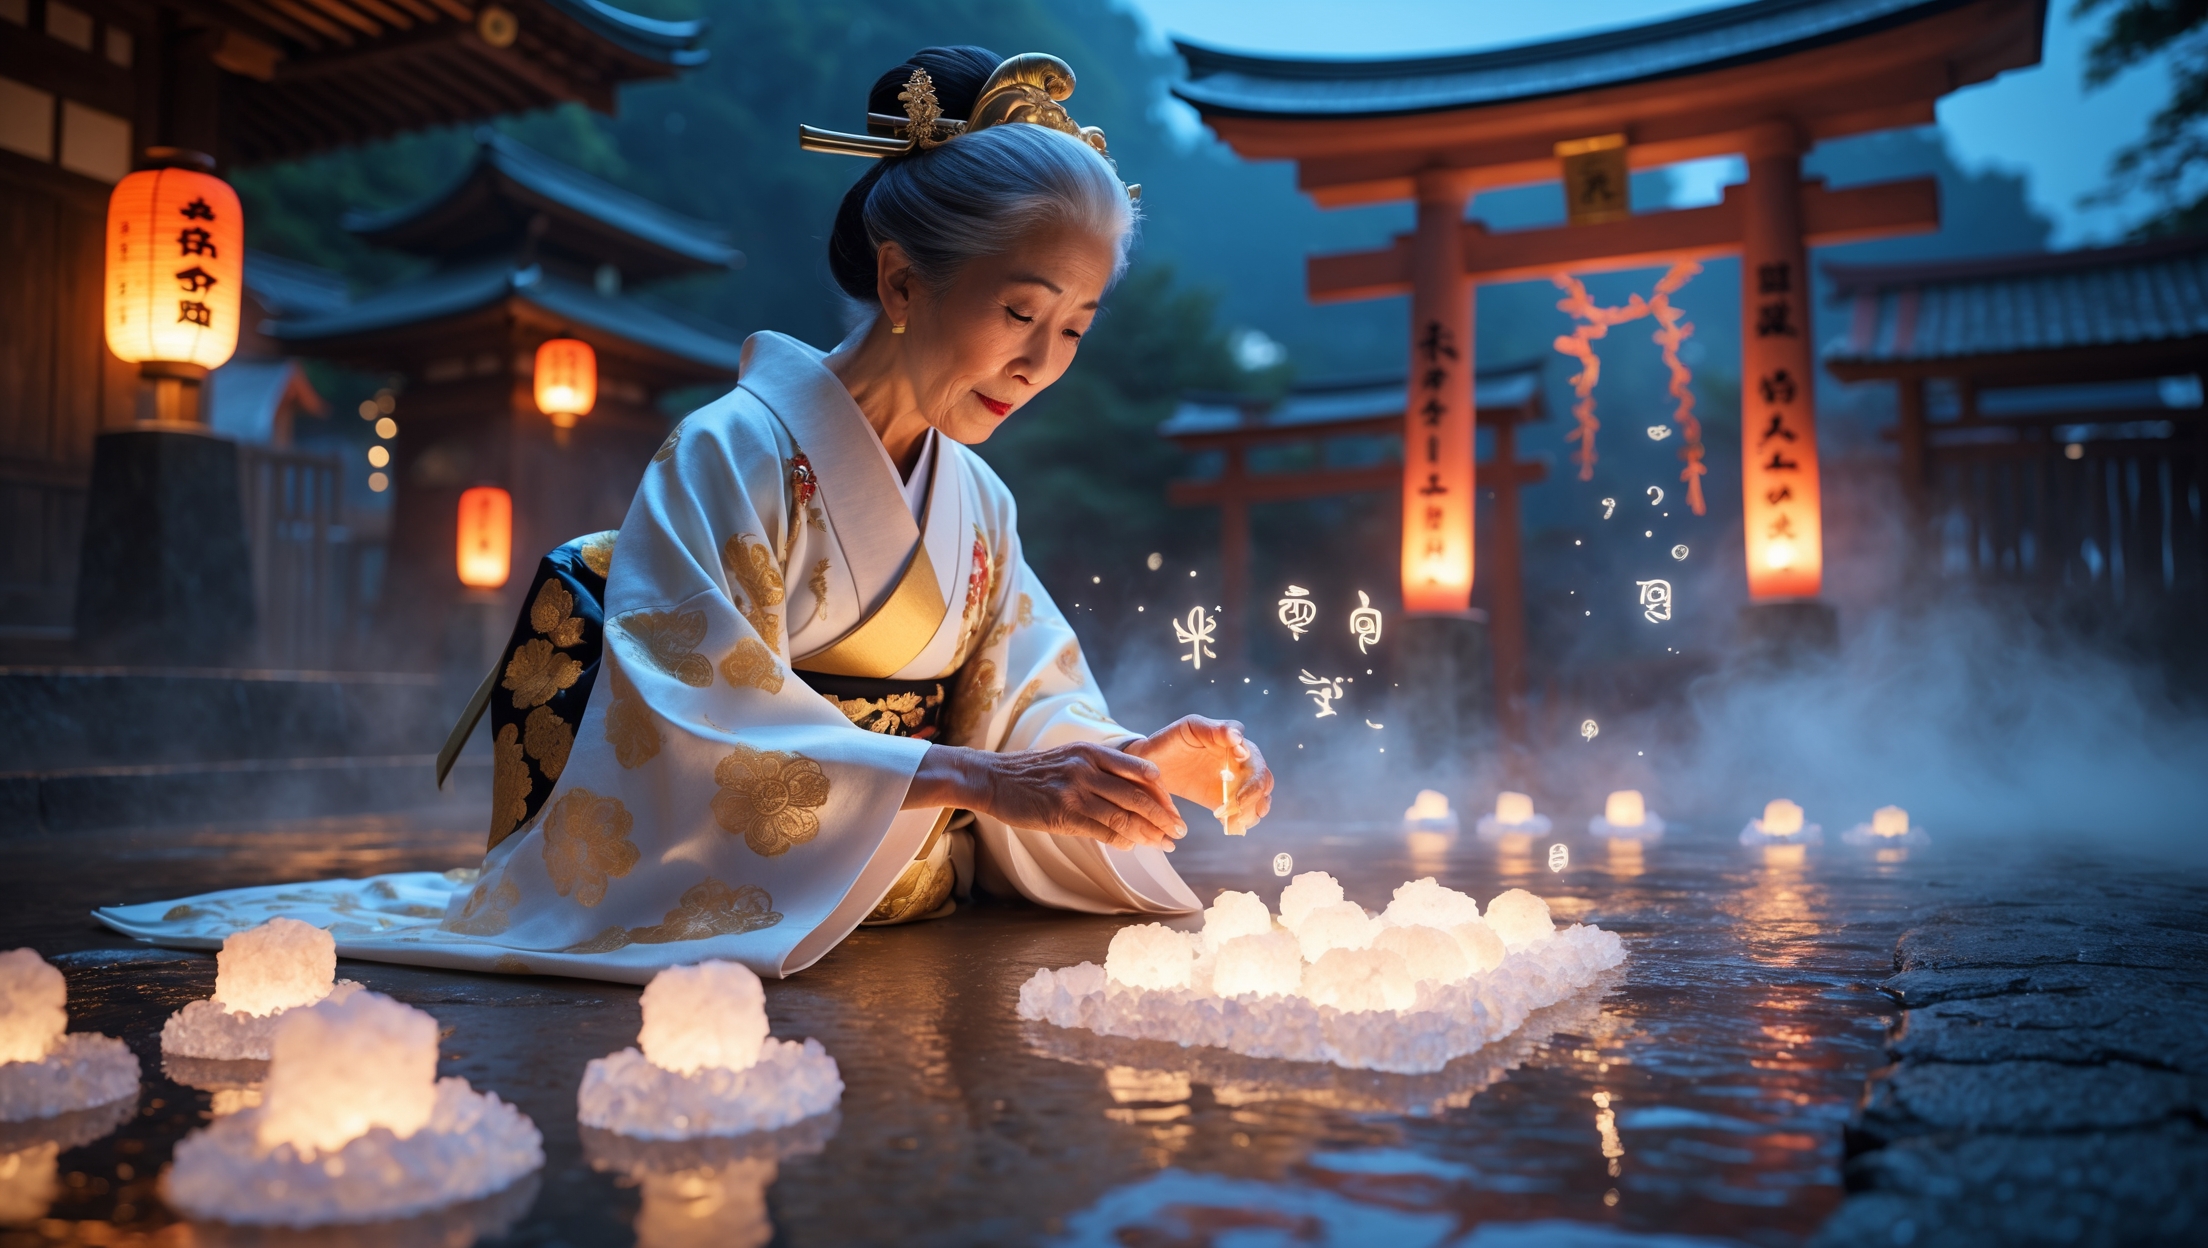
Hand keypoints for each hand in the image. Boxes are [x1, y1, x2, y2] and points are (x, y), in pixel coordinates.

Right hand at [904, 743, 1183, 850]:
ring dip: (1148, 834)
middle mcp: (1087, 768)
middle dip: (1163, 817)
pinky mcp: (1061, 813)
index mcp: (1093, 751)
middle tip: (1180, 832)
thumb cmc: (1035, 771)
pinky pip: (1100, 829)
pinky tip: (1133, 847)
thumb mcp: (1071, 756)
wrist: (994, 778)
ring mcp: (1074, 791)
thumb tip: (1135, 792)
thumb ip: (1102, 769)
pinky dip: (1120, 840)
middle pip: (1138, 796)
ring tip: (1164, 845)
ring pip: (1123, 816)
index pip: (1142, 772)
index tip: (1175, 810)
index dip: (1163, 794)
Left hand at [1122, 716, 1274, 833]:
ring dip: (1252, 811)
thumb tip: (1239, 738)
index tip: (1234, 781)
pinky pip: (1241, 814)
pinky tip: (1229, 824)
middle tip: (1238, 803)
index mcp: (1235, 746)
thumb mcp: (1191, 727)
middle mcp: (1239, 765)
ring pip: (1259, 800)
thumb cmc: (1172, 740)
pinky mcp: (1222, 802)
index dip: (1253, 771)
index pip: (1256, 759)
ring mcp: (1232, 785)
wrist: (1150, 763)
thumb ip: (1215, 729)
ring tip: (1234, 817)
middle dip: (1256, 794)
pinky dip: (1241, 822)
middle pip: (1263, 782)